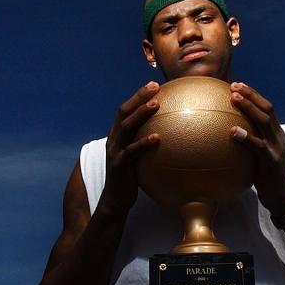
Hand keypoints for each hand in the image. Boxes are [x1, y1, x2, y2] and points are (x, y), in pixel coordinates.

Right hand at [99, 82, 160, 214]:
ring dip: (141, 114)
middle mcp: (114, 139)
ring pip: (126, 127)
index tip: (154, 84)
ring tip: (156, 105)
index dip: (138, 96)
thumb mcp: (138, 157)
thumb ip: (146, 143)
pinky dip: (144, 143)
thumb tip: (171, 135)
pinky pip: (131, 151)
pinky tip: (158, 137)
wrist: (115, 200)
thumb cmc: (130, 178)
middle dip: (139, 97)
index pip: (126, 109)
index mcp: (117, 135)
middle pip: (124, 112)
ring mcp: (115, 151)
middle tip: (155, 87)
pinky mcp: (118, 165)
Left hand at [228, 82, 284, 217]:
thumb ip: (249, 145)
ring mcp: (276, 147)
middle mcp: (278, 137)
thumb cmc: (266, 179)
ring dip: (248, 107)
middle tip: (234, 86)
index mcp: (276, 134)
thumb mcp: (258, 158)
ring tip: (234, 98)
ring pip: (263, 121)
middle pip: (266, 108)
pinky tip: (233, 130)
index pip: (267, 109)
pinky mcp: (271, 160)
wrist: (282, 198)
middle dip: (251, 94)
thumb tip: (227, 137)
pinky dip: (245, 136)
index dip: (254, 95)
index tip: (238, 86)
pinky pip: (257, 145)